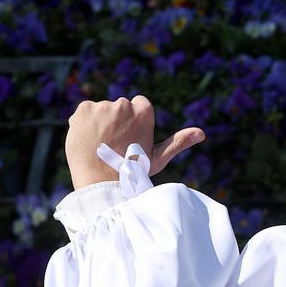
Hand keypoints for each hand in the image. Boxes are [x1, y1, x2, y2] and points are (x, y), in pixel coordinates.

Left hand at [65, 96, 204, 189]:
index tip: (130, 138)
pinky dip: (84, 124)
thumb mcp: (158, 158)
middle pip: (119, 107)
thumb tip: (202, 133)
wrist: (102, 182)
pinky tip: (88, 141)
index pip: (138, 104)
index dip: (134, 122)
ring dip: (100, 123)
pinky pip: (84, 113)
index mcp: (144, 111)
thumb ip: (178, 142)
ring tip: (101, 146)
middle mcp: (124, 104)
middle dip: (116, 122)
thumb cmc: (133, 173)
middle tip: (115, 146)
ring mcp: (102, 106)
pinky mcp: (83, 109)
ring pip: (101, 111)